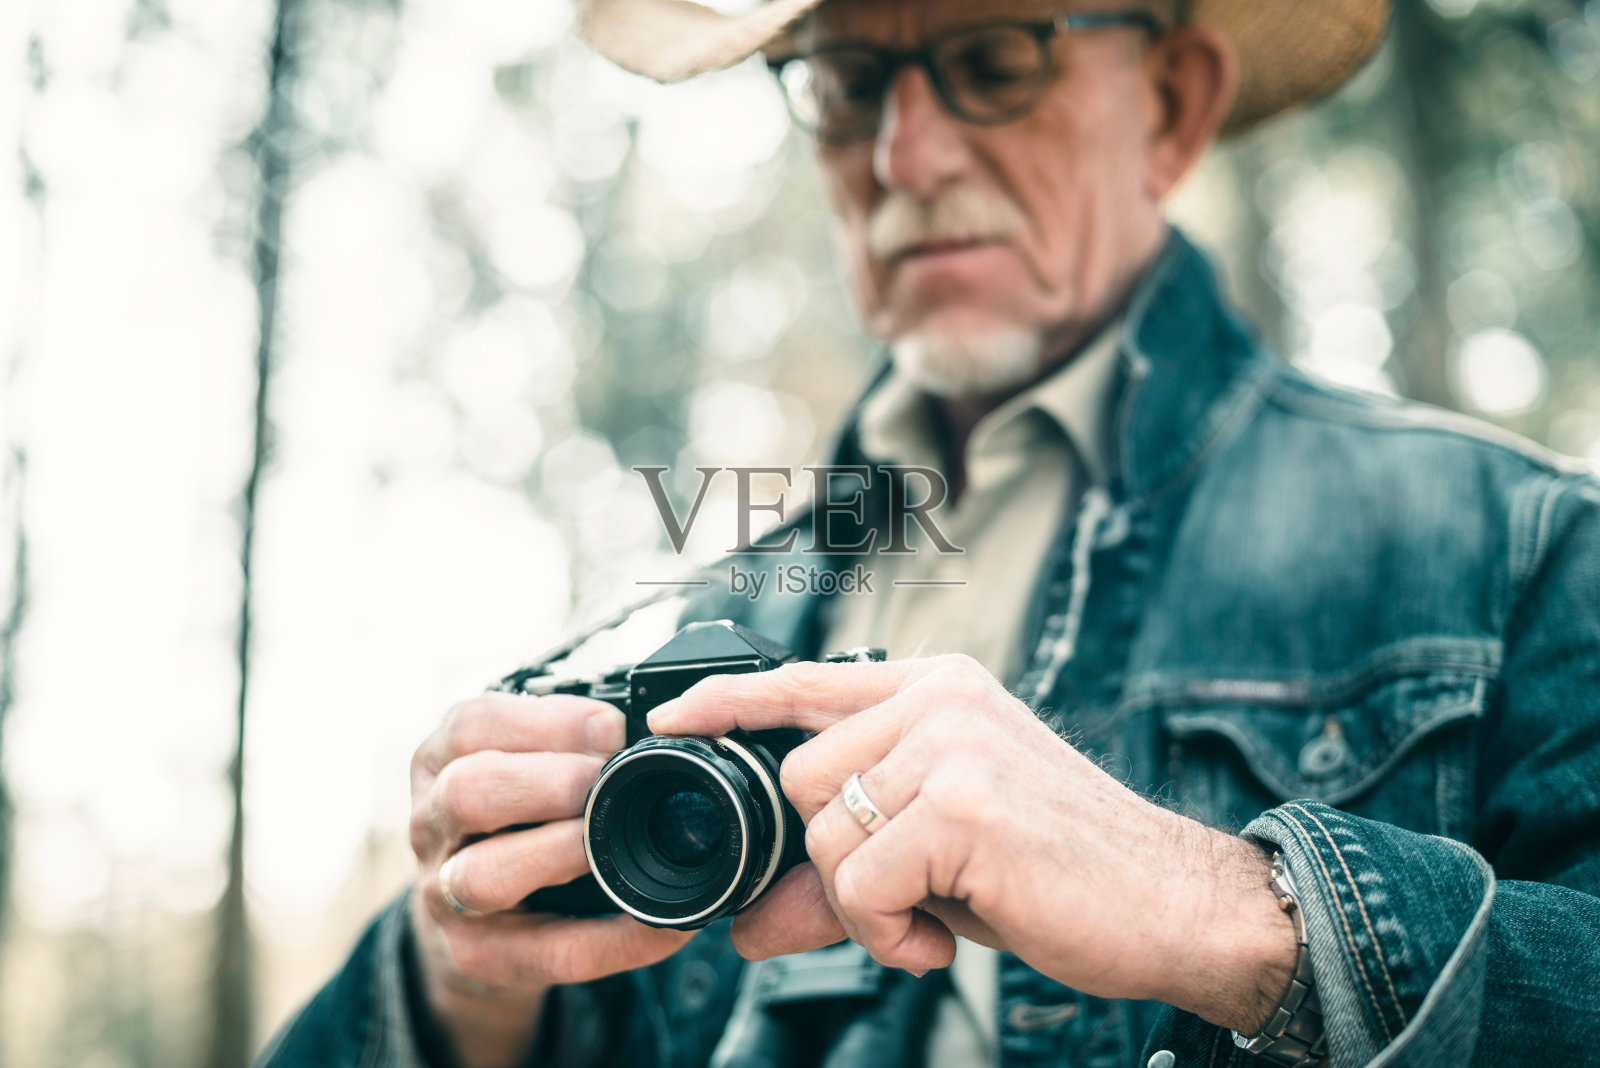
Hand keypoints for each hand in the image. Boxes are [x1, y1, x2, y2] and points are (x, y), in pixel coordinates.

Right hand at [408, 692, 692, 1067]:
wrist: (477, 910)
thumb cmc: (511, 814)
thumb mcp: (514, 759)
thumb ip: (560, 739)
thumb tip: (638, 728)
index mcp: (444, 759)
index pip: (472, 724)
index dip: (547, 722)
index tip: (610, 729)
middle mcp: (433, 823)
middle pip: (466, 794)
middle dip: (546, 783)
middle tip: (602, 782)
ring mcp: (445, 893)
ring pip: (480, 877)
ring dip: (555, 854)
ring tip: (605, 843)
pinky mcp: (479, 953)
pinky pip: (547, 951)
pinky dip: (610, 940)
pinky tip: (657, 923)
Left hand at [646, 654, 1296, 1031]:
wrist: (1174, 904)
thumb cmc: (1059, 873)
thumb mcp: (939, 861)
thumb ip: (839, 874)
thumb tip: (744, 924)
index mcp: (938, 689)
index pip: (807, 681)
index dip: (730, 700)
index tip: (672, 717)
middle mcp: (941, 699)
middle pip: (801, 781)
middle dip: (832, 862)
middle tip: (905, 900)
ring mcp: (953, 745)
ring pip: (823, 835)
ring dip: (863, 904)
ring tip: (935, 915)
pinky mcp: (964, 806)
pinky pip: (857, 883)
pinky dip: (884, 932)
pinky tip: (941, 938)